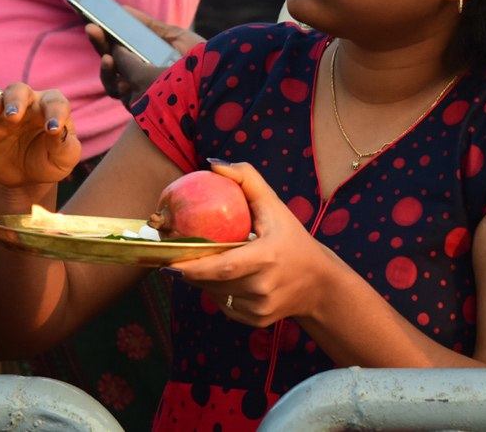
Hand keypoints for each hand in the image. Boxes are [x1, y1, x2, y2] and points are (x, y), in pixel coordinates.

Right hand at [0, 85, 78, 187]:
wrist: (26, 176)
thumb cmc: (51, 160)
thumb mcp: (64, 157)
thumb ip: (63, 144)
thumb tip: (58, 131)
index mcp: (51, 108)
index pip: (55, 103)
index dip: (55, 113)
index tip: (53, 129)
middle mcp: (27, 106)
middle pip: (19, 90)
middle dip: (15, 100)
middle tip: (12, 116)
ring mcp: (2, 115)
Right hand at [85, 8, 202, 108]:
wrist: (223, 79)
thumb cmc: (200, 59)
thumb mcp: (174, 37)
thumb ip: (148, 26)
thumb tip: (122, 9)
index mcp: (139, 60)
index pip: (113, 48)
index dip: (101, 37)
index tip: (91, 22)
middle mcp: (136, 78)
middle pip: (109, 64)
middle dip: (99, 45)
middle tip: (91, 28)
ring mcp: (141, 95)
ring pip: (113, 85)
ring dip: (107, 71)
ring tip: (109, 58)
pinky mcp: (149, 112)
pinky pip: (129, 104)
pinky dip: (123, 93)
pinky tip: (124, 83)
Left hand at [168, 162, 336, 327]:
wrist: (319, 283)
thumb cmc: (293, 239)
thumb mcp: (275, 206)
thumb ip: (247, 180)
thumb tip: (213, 165)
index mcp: (267, 257)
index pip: (220, 267)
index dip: (191, 266)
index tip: (166, 260)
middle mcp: (263, 286)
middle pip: (212, 282)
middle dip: (190, 271)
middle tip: (172, 259)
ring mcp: (260, 307)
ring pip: (215, 294)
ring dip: (204, 281)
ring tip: (205, 264)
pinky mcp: (257, 320)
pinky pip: (225, 306)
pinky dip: (219, 293)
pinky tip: (229, 281)